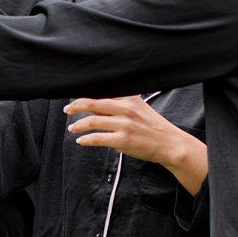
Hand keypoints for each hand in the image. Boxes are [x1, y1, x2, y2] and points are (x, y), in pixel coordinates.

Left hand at [64, 96, 206, 192]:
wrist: (170, 144)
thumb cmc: (153, 127)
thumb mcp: (139, 109)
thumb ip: (119, 105)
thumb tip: (95, 106)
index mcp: (129, 98)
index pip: (102, 92)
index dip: (85, 94)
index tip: (75, 96)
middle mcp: (126, 109)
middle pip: (93, 103)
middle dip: (76, 106)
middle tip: (67, 109)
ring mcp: (124, 125)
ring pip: (92, 121)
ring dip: (78, 125)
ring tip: (72, 128)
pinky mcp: (123, 141)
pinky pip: (97, 138)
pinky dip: (86, 139)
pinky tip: (81, 140)